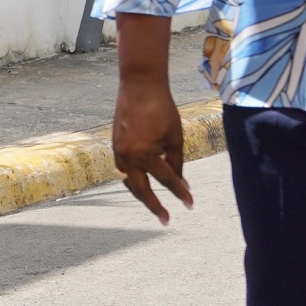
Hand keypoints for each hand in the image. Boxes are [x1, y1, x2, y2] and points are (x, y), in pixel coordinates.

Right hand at [110, 72, 192, 224]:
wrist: (139, 86)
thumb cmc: (162, 109)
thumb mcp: (175, 137)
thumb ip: (176, 162)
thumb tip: (180, 182)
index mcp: (145, 155)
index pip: (167, 180)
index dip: (180, 194)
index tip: (190, 205)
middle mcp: (127, 157)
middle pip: (140, 189)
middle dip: (153, 205)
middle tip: (165, 219)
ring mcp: (118, 151)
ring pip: (128, 180)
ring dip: (141, 191)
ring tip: (153, 202)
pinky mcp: (115, 144)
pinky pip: (123, 167)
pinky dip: (133, 177)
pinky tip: (141, 178)